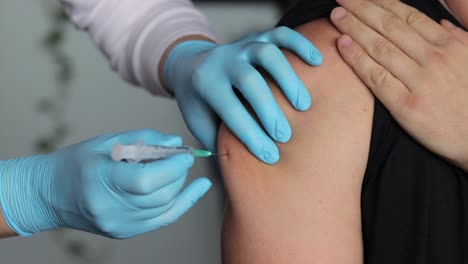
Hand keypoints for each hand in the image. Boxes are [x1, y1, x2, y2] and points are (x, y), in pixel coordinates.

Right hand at [0, 129, 211, 237]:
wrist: (50, 194)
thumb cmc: (79, 162)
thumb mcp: (107, 142)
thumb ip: (144, 140)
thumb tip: (176, 144)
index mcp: (101, 180)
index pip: (145, 180)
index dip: (172, 167)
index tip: (185, 154)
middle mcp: (110, 208)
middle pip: (159, 196)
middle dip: (179, 175)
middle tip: (183, 159)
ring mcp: (117, 224)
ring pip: (164, 208)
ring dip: (179, 187)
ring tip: (178, 169)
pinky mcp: (124, 232)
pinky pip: (161, 219)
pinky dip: (181, 203)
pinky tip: (199, 188)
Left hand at [164, 27, 322, 163]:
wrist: (192, 65)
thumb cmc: (200, 103)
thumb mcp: (200, 123)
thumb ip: (219, 140)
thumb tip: (243, 170)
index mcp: (205, 83)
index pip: (229, 108)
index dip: (250, 134)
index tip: (270, 156)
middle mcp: (223, 60)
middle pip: (249, 80)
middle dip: (268, 110)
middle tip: (285, 137)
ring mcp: (242, 45)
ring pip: (268, 53)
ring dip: (288, 79)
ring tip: (303, 106)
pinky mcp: (258, 36)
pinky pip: (282, 34)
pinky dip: (301, 45)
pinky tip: (317, 62)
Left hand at [330, 0, 467, 170]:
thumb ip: (458, 39)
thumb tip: (440, 24)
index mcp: (450, 45)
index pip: (408, 17)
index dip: (382, 3)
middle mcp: (434, 59)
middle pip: (390, 27)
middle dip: (362, 9)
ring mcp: (420, 81)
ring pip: (380, 47)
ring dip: (354, 28)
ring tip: (336, 16)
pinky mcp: (407, 105)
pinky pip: (376, 77)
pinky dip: (357, 58)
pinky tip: (343, 44)